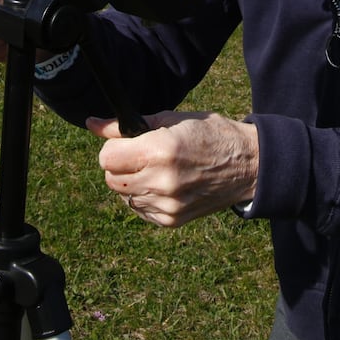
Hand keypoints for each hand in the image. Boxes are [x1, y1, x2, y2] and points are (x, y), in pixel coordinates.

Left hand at [88, 112, 258, 227]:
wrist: (247, 165)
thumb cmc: (209, 134)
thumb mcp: (170, 119)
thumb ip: (127, 126)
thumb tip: (91, 123)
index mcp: (160, 151)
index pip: (107, 158)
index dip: (114, 148)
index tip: (127, 143)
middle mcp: (162, 181)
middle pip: (111, 179)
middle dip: (120, 165)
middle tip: (141, 155)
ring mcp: (167, 205)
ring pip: (124, 196)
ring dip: (132, 182)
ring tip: (157, 169)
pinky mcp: (171, 220)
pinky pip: (139, 209)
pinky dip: (145, 196)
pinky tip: (165, 184)